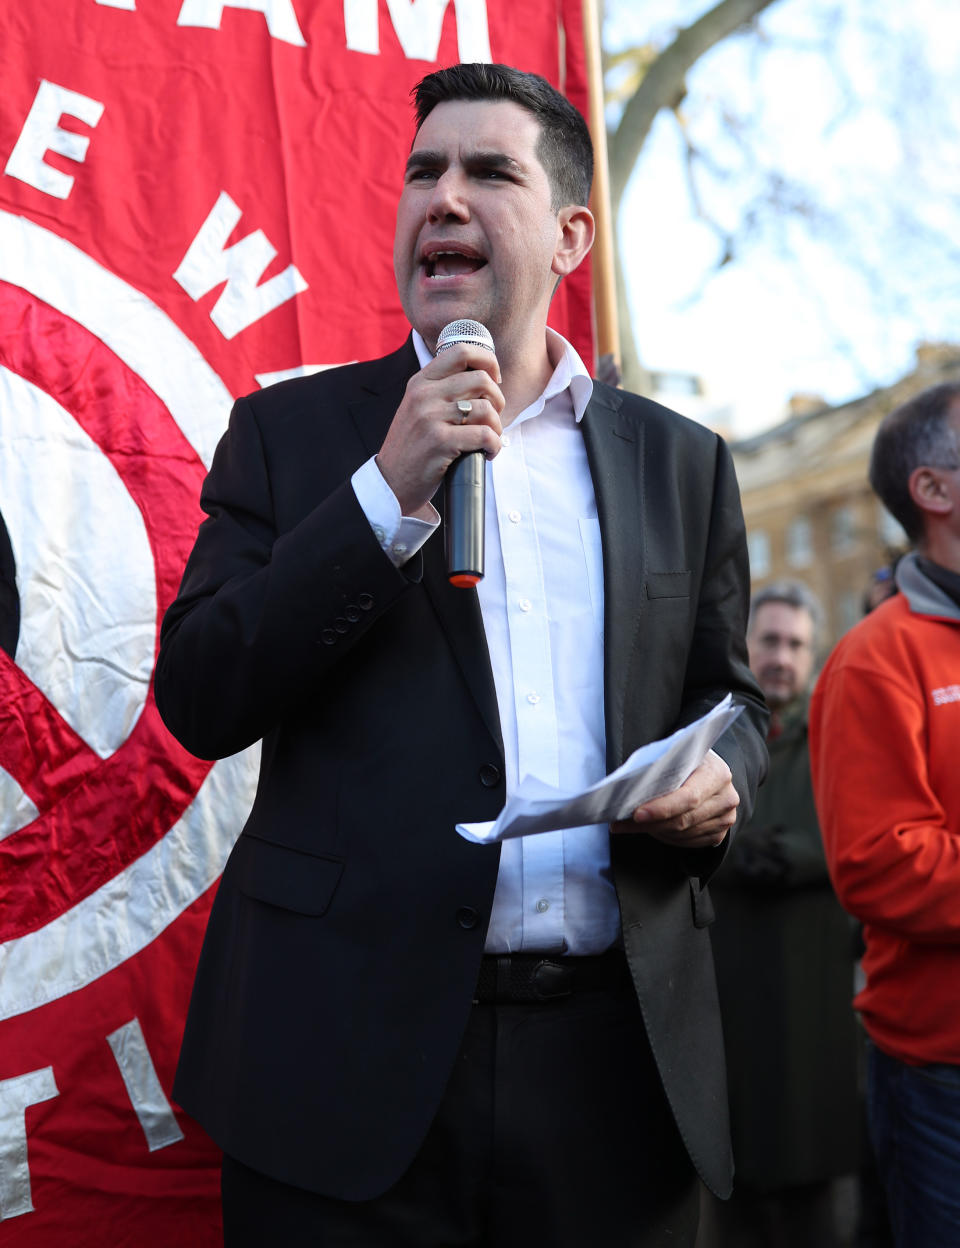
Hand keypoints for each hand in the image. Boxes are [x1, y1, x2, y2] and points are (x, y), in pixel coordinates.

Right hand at [376, 343, 504, 516]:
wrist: (391, 482)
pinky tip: (487, 454)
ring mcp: (430, 417)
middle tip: (493, 419)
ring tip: (489, 440)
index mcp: (420, 382)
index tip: (495, 379)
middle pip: (481, 379)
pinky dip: (494, 446)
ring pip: (486, 408)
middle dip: (498, 400)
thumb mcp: (419, 408)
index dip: (488, 361)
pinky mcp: (440, 442)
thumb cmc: (413, 447)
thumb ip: (442, 390)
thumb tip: (484, 379)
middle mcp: (424, 394)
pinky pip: (484, 435)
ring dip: (497, 427)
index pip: (461, 351)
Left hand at [612, 750, 738, 848]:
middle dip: (649, 823)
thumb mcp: (676, 756)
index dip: (662, 808)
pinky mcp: (719, 833)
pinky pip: (688, 842)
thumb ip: (660, 770)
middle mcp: (726, 797)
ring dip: (655, 831)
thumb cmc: (686, 761)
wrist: (708, 770)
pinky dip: (666, 837)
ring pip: (683, 834)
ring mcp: (725, 818)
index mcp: (716, 773)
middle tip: (620, 824)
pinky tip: (652, 828)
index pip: (689, 797)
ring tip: (632, 824)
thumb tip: (629, 789)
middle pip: (684, 820)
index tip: (637, 814)